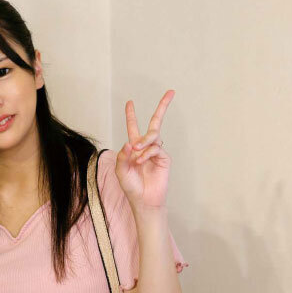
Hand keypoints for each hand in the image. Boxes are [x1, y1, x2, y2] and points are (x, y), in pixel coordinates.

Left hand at [115, 90, 174, 210]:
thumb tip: (130, 142)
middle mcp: (146, 147)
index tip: (130, 102)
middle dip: (162, 106)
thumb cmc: (131, 186)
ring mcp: (156, 151)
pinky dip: (146, 154)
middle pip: (155, 123)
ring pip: (152, 136)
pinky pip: (155, 148)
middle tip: (171, 92)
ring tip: (136, 154)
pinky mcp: (164, 158)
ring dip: (143, 142)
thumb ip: (123, 155)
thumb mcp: (120, 170)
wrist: (143, 199)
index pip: (133, 127)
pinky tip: (141, 161)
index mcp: (134, 147)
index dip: (131, 115)